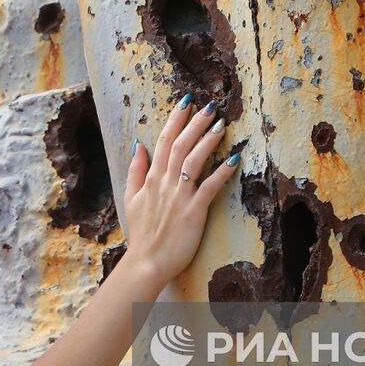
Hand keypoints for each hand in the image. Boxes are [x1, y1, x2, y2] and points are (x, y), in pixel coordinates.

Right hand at [122, 94, 240, 286]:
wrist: (146, 263)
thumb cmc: (142, 234)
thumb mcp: (131, 199)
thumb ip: (135, 171)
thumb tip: (139, 145)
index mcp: (151, 178)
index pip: (163, 141)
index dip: (175, 120)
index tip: (186, 102)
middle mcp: (165, 183)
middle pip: (180, 145)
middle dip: (195, 123)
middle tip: (209, 106)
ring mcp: (179, 197)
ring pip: (194, 161)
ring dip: (208, 141)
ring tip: (221, 124)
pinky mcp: (193, 212)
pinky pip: (209, 187)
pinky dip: (221, 172)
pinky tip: (234, 159)